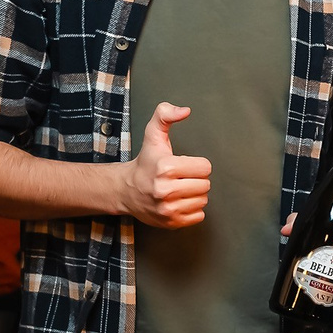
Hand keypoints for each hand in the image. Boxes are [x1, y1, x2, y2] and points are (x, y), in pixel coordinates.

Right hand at [119, 103, 210, 227]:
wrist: (126, 190)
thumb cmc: (145, 162)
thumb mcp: (153, 135)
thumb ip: (165, 115)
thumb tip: (185, 110)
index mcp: (165, 167)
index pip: (205, 168)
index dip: (196, 165)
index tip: (182, 165)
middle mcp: (165, 190)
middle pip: (205, 185)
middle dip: (196, 180)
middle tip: (180, 178)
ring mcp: (167, 209)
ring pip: (203, 200)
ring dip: (194, 195)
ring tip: (179, 190)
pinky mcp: (170, 222)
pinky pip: (198, 216)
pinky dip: (192, 210)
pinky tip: (179, 202)